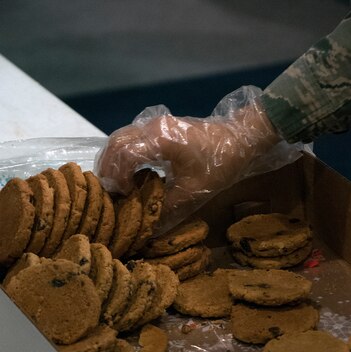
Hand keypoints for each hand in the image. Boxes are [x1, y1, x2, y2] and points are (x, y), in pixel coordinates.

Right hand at [95, 86, 283, 232]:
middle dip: (109, 169)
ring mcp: (155, 124)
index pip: (123, 155)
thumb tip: (148, 227)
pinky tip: (131, 175)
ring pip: (121, 139)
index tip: (122, 196)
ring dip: (115, 162)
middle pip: (115, 144)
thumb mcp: (194, 191)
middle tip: (114, 194)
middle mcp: (151, 127)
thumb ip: (167, 208)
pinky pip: (132, 139)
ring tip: (120, 186)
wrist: (241, 138)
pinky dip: (125, 156)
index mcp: (158, 140)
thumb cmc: (220, 163)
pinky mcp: (159, 128)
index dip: (116, 178)